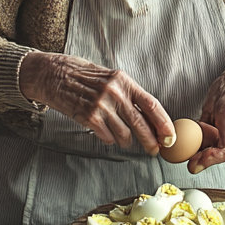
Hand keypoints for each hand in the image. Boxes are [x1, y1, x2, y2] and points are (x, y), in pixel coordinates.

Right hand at [19, 52, 174, 154]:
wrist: (54, 75)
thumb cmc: (84, 77)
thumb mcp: (111, 78)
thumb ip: (129, 95)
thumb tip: (150, 118)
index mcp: (124, 81)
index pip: (151, 104)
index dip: (163, 122)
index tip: (170, 135)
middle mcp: (115, 92)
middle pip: (141, 123)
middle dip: (151, 140)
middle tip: (155, 149)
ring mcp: (101, 105)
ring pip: (124, 134)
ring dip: (127, 141)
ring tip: (124, 138)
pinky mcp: (88, 117)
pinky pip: (107, 137)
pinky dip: (110, 140)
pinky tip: (106, 133)